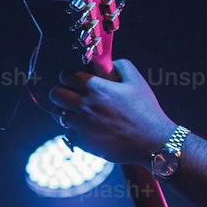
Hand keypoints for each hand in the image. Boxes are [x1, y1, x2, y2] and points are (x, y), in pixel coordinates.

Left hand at [49, 59, 177, 164]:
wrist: (152, 141)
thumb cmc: (146, 110)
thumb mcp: (137, 81)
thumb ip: (120, 65)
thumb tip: (107, 64)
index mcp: (96, 88)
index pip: (65, 75)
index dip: (68, 75)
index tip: (75, 79)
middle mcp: (85, 105)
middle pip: (55, 94)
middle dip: (61, 92)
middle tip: (72, 95)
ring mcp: (82, 125)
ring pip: (59, 114)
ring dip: (67, 112)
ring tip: (80, 113)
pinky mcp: (83, 143)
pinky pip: (67, 133)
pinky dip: (74, 130)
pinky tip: (87, 128)